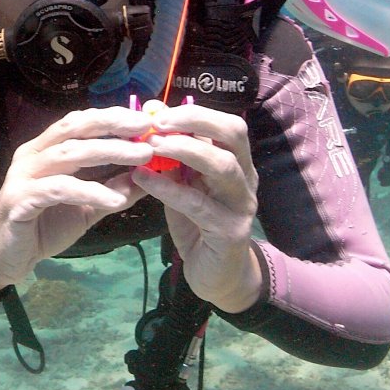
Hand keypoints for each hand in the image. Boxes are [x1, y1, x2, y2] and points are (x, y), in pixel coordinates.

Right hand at [0, 107, 154, 289]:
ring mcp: (24, 175)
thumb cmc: (44, 228)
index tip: (145, 120)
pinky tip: (115, 200)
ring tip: (141, 157)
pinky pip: (59, 189)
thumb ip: (112, 189)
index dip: (111, 116)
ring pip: (70, 153)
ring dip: (109, 152)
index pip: (80, 122)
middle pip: (75, 128)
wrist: (8, 259)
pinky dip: (89, 191)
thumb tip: (146, 175)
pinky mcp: (20, 198)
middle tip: (146, 128)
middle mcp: (33, 155)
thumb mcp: (87, 207)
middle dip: (113, 125)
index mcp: (46, 149)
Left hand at [126, 103, 261, 312]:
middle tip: (159, 122)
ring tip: (150, 145)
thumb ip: (174, 160)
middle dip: (196, 121)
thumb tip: (150, 122)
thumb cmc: (199, 226)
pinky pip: (198, 204)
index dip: (195, 113)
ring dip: (184, 150)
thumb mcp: (186, 187)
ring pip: (222, 166)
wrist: (217, 277)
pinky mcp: (230, 232)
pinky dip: (168, 188)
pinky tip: (142, 179)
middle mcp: (246, 179)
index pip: (227, 125)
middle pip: (233, 134)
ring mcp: (241, 205)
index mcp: (238, 163)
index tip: (159, 111)